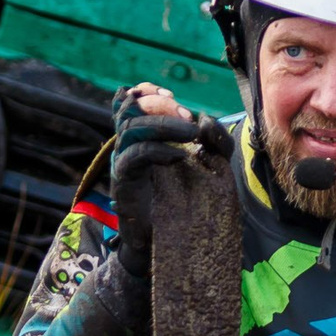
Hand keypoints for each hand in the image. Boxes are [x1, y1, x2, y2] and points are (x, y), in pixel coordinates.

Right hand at [109, 84, 225, 274]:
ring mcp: (122, 162)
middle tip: (188, 117)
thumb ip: (213, 142)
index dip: (147, 91)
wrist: (165, 244)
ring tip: (190, 134)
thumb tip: (206, 120)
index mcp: (140, 137)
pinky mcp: (124, 182)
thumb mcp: (208, 167)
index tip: (171, 94)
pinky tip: (179, 155)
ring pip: (131, 128)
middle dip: (161, 106)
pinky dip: (158, 149)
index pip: (130, 101)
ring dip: (163, 124)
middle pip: (130, 109)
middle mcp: (126, 145)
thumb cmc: (184, 204)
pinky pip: (135, 155)